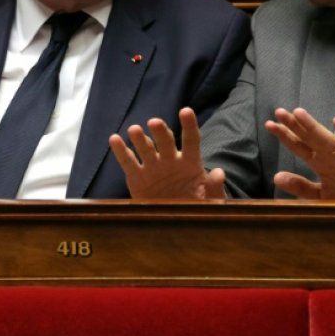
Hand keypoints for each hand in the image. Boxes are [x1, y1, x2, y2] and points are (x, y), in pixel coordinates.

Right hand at [108, 107, 225, 199]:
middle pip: (166, 141)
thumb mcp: (211, 202)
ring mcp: (153, 167)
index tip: (185, 111)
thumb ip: (214, 188)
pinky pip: (128, 162)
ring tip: (134, 130)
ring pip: (146, 148)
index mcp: (191, 162)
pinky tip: (114, 139)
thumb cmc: (197, 209)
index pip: (191, 139)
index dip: (189, 125)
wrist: (177, 224)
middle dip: (160, 131)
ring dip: (140, 138)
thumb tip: (220, 173)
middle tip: (154, 123)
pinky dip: (121, 151)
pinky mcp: (137, 177)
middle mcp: (171, 160)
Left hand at [265, 107, 334, 199]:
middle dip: (295, 126)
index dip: (286, 136)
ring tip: (298, 113)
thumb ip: (300, 187)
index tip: (269, 124)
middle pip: (310, 139)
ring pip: (328, 140)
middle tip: (279, 112)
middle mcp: (332, 158)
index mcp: (322, 164)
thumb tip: (276, 177)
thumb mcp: (322, 195)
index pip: (300, 147)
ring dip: (313, 127)